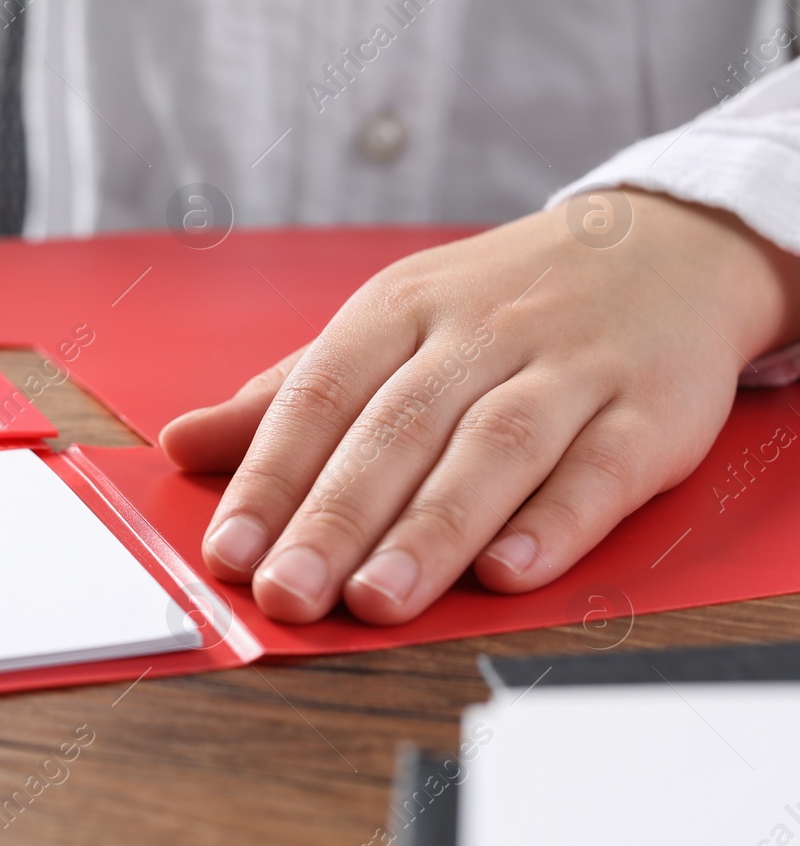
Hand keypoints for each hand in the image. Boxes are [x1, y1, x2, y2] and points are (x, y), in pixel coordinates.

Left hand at [160, 190, 799, 624]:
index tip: (227, 552)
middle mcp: (480, 334)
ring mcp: (570, 369)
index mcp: (399, 310)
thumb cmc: (500, 304)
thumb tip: (181, 444)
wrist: (665, 244)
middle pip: (398, 431)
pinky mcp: (651, 412)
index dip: (268, 477)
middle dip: (335, 519)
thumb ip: (287, 396)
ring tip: (376, 602)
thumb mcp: (386, 324)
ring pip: (493, 450)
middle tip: (287, 593)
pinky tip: (506, 574)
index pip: (320, 395)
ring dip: (431, 531)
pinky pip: (600, 469)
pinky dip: (554, 524)